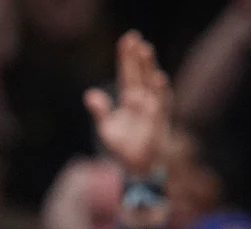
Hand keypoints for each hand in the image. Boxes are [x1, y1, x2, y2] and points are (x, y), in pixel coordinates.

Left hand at [84, 32, 172, 177]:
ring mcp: (153, 111)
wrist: (138, 169)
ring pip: (152, 84)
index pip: (128, 74)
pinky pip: (161, 104)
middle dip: (138, 57)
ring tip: (146, 50)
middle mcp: (144, 101)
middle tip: (135, 37)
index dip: (127, 58)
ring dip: (149, 67)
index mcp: (130, 100)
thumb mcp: (107, 129)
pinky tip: (158, 77)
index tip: (127, 39)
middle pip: (140, 75)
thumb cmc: (124, 148)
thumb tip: (90, 94)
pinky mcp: (159, 123)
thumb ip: (100, 111)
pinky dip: (160, 91)